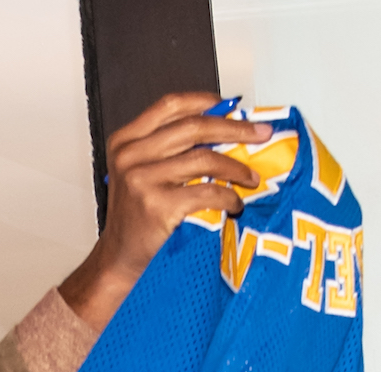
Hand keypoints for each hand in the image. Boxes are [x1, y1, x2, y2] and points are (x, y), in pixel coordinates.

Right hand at [60, 92, 273, 330]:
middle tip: (260, 134)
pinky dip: (229, 196)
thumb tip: (224, 129)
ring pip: (204, 158)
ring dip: (236, 167)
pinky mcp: (158, 206)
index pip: (170, 106)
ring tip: (250, 177)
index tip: (231, 106)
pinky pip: (208, 192)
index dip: (204, 102)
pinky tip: (235, 204)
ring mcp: (142, 181)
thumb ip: (170, 150)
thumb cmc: (137, 219)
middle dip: (234, 128)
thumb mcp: (142, 174)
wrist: (120, 261)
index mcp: (125, 142)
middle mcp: (130, 156)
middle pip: (193, 127)